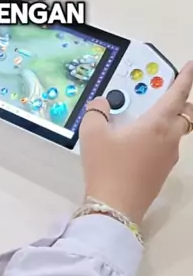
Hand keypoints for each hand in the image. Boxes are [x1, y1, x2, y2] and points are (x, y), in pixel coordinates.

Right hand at [79, 62, 192, 223]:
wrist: (115, 209)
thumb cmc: (107, 167)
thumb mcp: (92, 134)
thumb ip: (97, 112)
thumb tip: (101, 103)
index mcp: (157, 124)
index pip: (177, 94)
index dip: (185, 78)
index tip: (190, 66)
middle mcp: (169, 139)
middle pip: (186, 115)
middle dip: (180, 102)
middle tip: (165, 97)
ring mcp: (168, 159)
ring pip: (176, 134)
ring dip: (167, 124)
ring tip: (142, 124)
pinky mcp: (162, 174)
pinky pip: (165, 150)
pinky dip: (157, 142)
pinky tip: (135, 148)